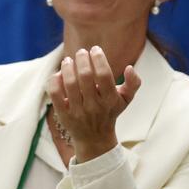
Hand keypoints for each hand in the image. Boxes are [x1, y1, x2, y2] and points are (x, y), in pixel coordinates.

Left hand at [47, 46, 139, 161]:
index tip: (95, 49)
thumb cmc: (110, 112)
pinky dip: (55, 80)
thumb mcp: (125, 99)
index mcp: (110, 100)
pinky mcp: (63, 115)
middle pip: (85, 76)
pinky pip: (55, 93)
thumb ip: (133, 83)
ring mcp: (77, 112)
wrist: (94, 139)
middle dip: (82, 59)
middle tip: (81, 52)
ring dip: (67, 66)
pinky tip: (59, 74)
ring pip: (69, 83)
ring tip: (68, 60)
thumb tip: (129, 67)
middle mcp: (94, 106)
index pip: (104, 75)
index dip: (99, 59)